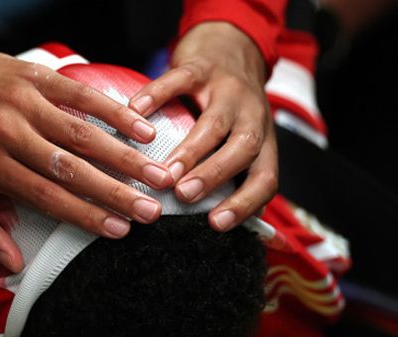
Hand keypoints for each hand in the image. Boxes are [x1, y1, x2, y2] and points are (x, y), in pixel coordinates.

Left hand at [0, 44, 172, 271]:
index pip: (46, 196)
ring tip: (158, 175)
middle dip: (115, 191)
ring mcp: (23, 101)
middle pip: (70, 167)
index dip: (85, 214)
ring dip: (123, 155)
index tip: (119, 230)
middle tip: (151, 211)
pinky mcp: (34, 76)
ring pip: (81, 132)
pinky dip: (113, 112)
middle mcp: (8, 133)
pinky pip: (79, 94)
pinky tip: (142, 128)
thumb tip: (12, 266)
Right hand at [129, 22, 277, 230]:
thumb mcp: (238, 142)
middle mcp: (252, 116)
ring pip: (216, 121)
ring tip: (166, 171)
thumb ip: (229, 176)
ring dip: (192, 148)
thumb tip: (207, 223)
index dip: (245, 202)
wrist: (231, 47)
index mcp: (262, 142)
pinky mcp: (202, 67)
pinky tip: (135, 112)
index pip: (265, 178)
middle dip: (215, 175)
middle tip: (184, 195)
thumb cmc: (229, 110)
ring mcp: (229, 89)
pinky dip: (158, 95)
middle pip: (244, 149)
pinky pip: (181, 79)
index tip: (215, 224)